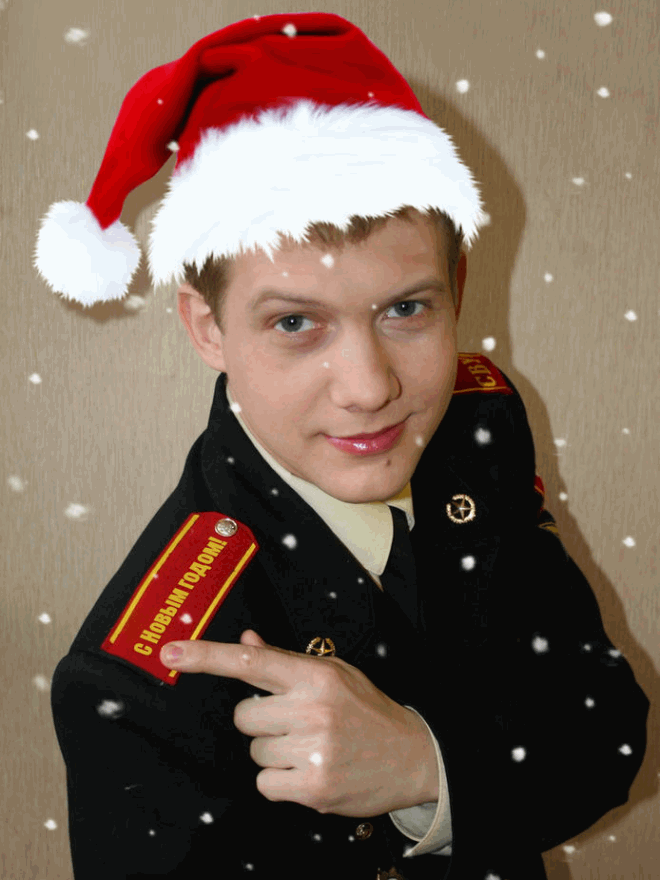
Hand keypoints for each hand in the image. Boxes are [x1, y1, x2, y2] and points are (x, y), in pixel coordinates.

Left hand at [160, 630, 438, 816]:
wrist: (412, 756)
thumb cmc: (367, 711)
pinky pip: (264, 783)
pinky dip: (278, 781)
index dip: (207, 656)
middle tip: (292, 722)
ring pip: (253, 751)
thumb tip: (246, 639)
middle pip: (243, 716)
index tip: (172, 653)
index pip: (250, 661)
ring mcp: (313, 750)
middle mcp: (312, 710)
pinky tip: (306, 770)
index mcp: (315, 675)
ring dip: (272, 751)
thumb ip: (284, 660)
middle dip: (260, 720)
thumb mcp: (333, 673)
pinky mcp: (313, 788)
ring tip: (308, 746)